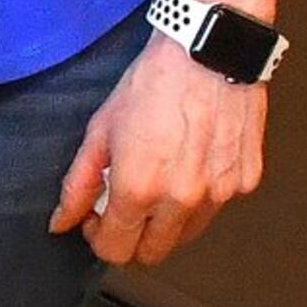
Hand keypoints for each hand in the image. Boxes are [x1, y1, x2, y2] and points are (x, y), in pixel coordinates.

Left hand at [52, 37, 266, 264]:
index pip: (116, 249)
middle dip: (132, 238)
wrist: (207, 53)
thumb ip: (77, 183)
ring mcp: (219, 194)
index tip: (95, 219)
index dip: (98, 238)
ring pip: (186, 235)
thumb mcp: (100, 131)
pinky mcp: (245, 182)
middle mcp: (182, 200)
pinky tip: (189, 162)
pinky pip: (216, 206)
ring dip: (166, 221)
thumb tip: (61, 222)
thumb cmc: (152, 85)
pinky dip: (200, 196)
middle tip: (122, 206)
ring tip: (156, 179)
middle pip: (153, 253)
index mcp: (139, 189)